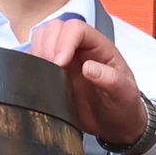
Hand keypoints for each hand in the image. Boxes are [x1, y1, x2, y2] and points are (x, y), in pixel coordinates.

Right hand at [31, 27, 155, 150]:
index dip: (64, 41)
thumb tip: (88, 68)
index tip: (59, 63)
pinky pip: (36, 59)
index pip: (76, 28)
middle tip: (47, 68)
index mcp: (99, 46)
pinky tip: (34, 77)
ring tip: (40, 72)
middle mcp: (80, 48)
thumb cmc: (124, 106)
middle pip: (55, 28)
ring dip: (37, 51)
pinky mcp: (53, 73)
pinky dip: (30, 63)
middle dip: (47, 45)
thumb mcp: (124, 94)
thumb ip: (111, 80)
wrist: (115, 126)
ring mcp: (65, 60)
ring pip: (43, 39)